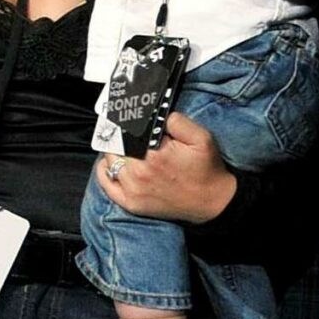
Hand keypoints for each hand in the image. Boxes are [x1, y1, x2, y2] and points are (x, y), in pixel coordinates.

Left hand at [95, 112, 237, 222]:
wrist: (213, 202)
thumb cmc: (207, 168)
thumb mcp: (202, 137)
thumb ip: (178, 121)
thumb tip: (155, 115)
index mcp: (154, 154)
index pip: (127, 132)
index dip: (125, 123)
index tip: (125, 116)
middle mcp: (139, 173)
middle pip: (115, 146)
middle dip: (120, 136)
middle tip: (124, 130)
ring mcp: (133, 190)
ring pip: (109, 162)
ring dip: (113, 152)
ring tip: (121, 145)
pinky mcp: (131, 204)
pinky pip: (106, 185)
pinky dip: (104, 172)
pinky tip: (110, 163)